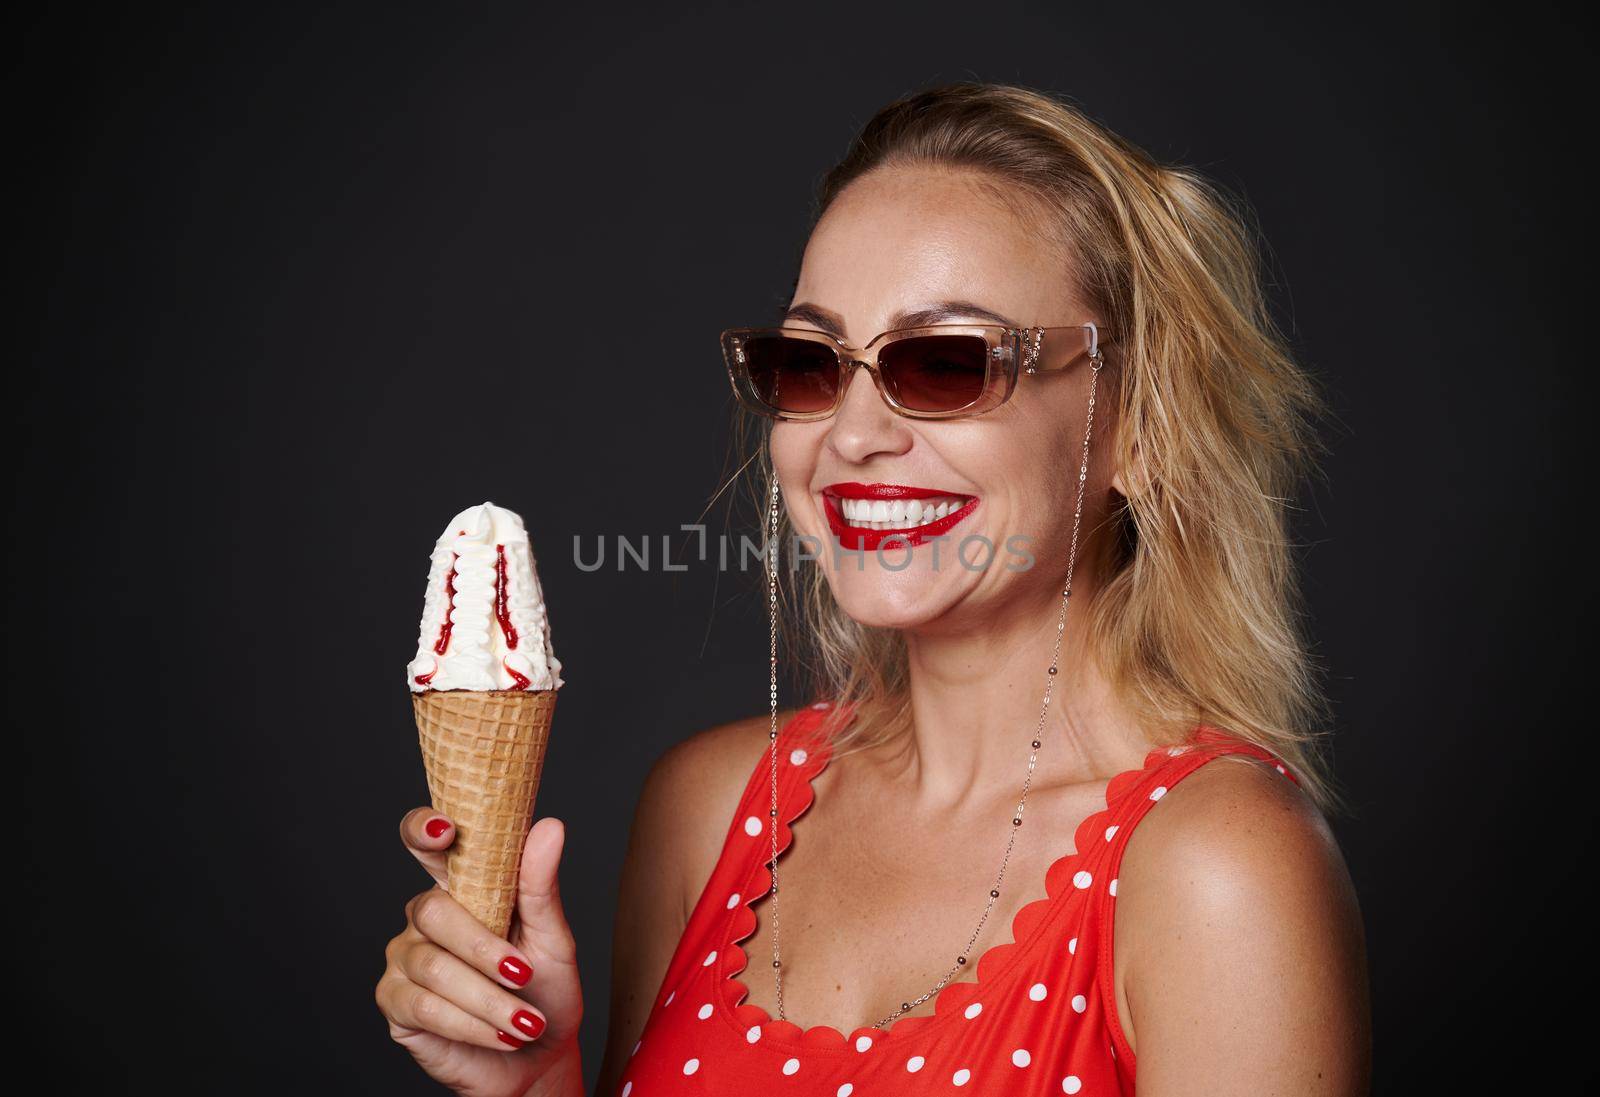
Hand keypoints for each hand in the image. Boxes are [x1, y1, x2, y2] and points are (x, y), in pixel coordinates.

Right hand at [376, 809, 583, 1096]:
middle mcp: (425, 916)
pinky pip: (423, 1006)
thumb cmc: (545, 989)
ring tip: (526, 1021)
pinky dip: (469, 1024)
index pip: (427, 843)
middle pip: (434, 911)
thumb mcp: (553, 939)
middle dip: (483, 948)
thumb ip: (541, 886)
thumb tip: (550, 826)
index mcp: (461, 886)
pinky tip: (502, 1035)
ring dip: (487, 998)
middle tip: (524, 974)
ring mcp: (405, 958)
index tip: (445, 830)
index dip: (423, 829)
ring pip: (434, 967)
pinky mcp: (395, 1003)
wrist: (539, 1056)